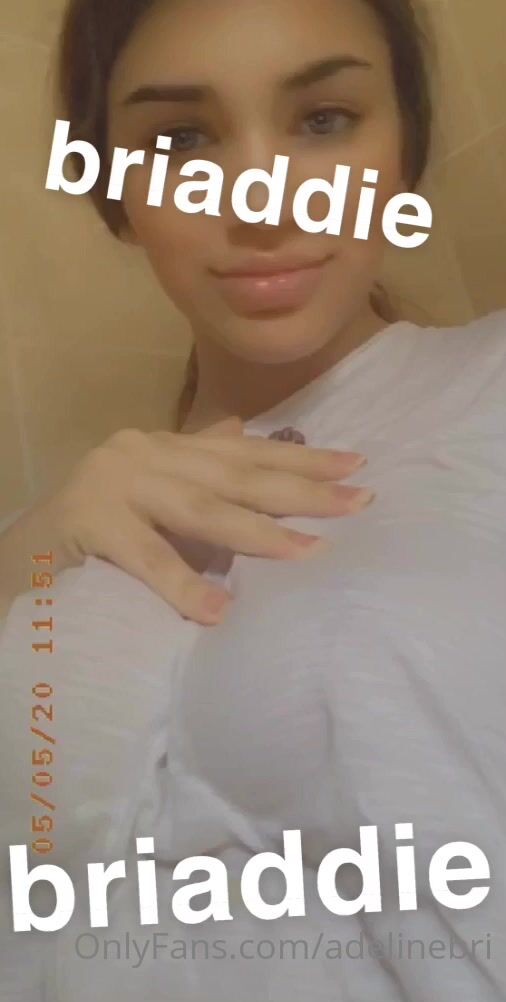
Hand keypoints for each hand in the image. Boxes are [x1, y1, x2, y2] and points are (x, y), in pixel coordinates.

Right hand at [34, 418, 372, 624]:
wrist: (26, 551)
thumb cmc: (101, 528)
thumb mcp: (156, 492)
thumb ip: (198, 469)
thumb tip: (245, 434)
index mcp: (167, 446)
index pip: (246, 451)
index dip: (302, 458)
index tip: (357, 466)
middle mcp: (146, 452)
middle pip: (236, 474)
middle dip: (301, 489)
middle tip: (358, 500)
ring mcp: (116, 483)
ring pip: (202, 509)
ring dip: (259, 533)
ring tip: (311, 551)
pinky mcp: (91, 523)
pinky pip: (147, 558)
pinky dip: (183, 585)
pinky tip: (219, 612)